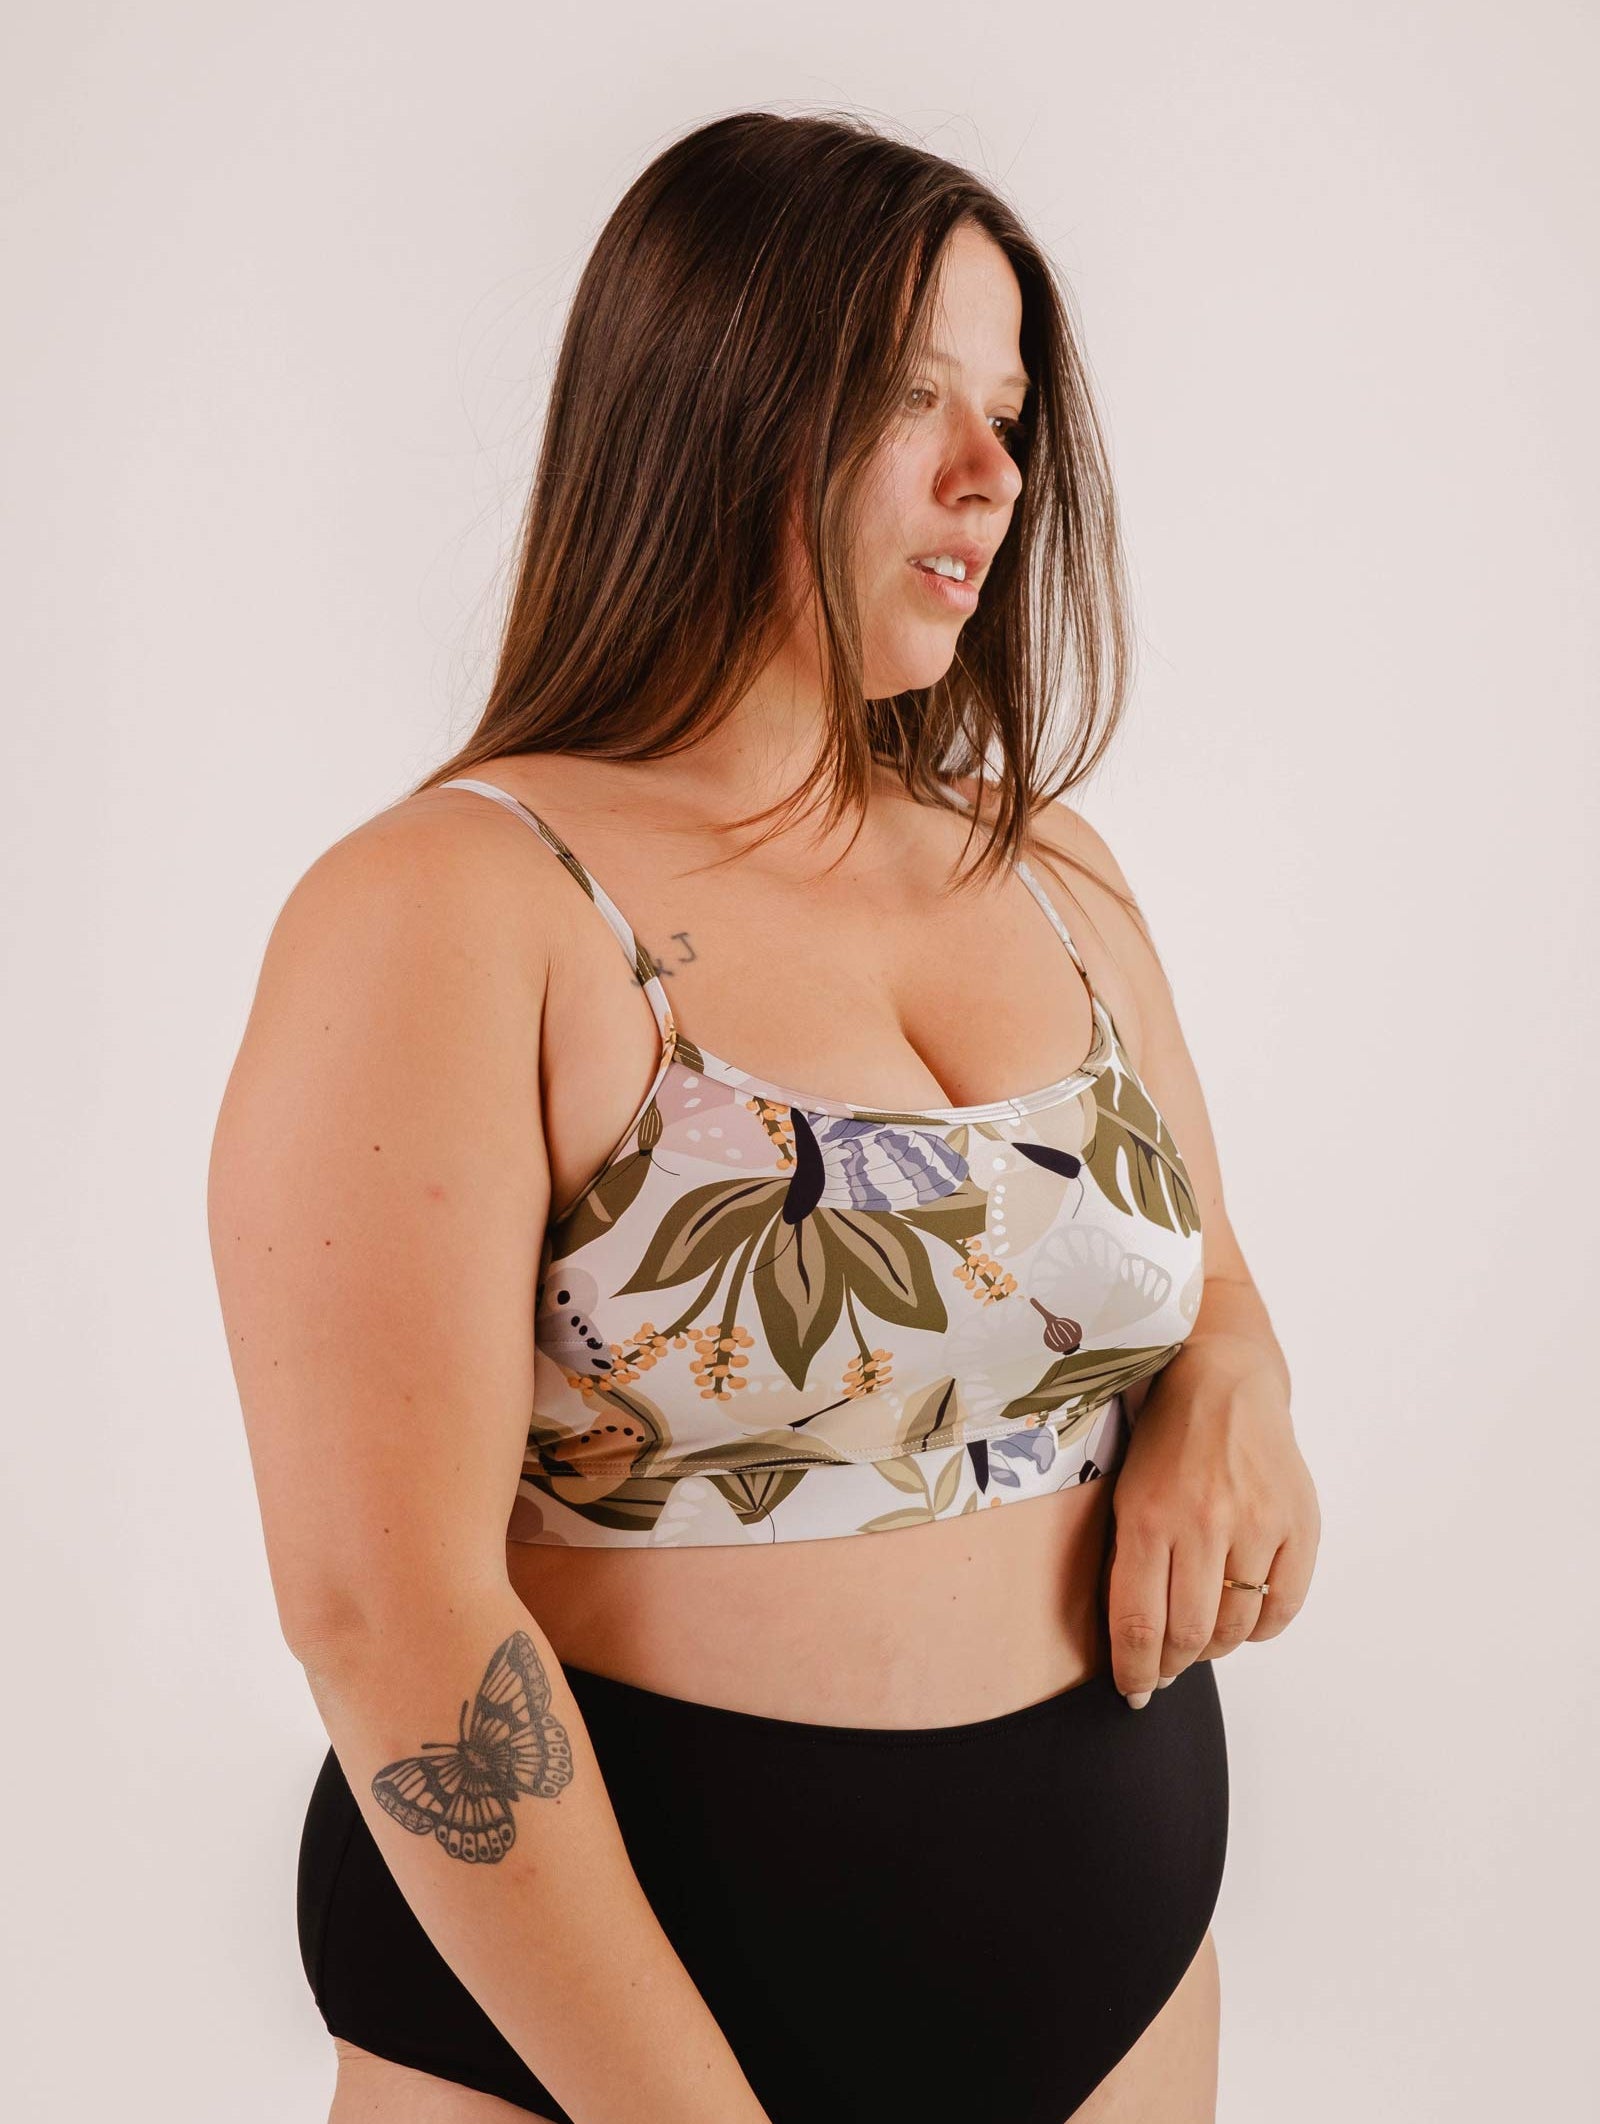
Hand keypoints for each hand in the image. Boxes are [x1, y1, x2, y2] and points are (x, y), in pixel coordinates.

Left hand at [1102, 1335, 1318, 1706]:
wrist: (1223, 1383)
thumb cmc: (1164, 1444)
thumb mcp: (1125, 1496)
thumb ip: (1128, 1565)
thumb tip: (1135, 1647)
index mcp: (1148, 1518)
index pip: (1139, 1625)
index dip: (1135, 1672)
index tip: (1132, 1691)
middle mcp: (1203, 1523)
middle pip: (1189, 1636)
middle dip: (1172, 1666)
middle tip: (1166, 1669)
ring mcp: (1256, 1524)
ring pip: (1236, 1627)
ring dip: (1216, 1647)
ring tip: (1203, 1638)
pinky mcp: (1298, 1523)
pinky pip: (1283, 1607)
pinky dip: (1260, 1627)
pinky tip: (1244, 1617)